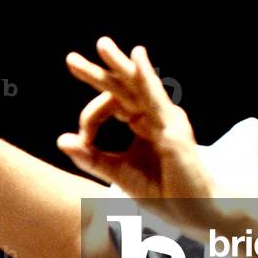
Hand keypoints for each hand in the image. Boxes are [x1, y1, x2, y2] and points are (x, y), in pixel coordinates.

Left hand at [57, 36, 218, 235]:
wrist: (196, 213)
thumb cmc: (164, 193)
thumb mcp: (118, 173)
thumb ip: (91, 157)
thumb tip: (61, 139)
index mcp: (140, 123)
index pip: (110, 105)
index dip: (90, 118)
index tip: (83, 140)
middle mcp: (153, 116)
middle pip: (121, 87)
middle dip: (97, 72)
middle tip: (71, 59)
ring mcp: (165, 120)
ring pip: (138, 85)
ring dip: (119, 64)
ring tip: (102, 45)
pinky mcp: (173, 129)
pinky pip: (156, 98)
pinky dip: (146, 77)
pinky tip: (137, 57)